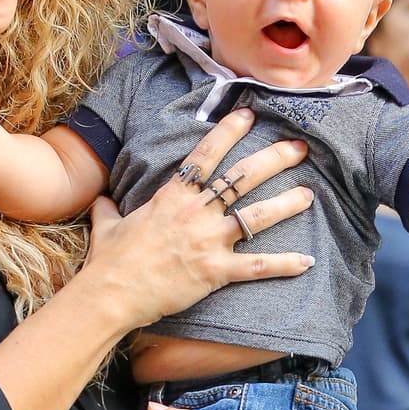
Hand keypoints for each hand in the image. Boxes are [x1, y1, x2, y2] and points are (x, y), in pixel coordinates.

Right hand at [80, 107, 315, 332]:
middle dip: (274, 159)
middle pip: (242, 178)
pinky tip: (307, 261)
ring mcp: (208, 241)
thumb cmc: (109, 261)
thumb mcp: (106, 226)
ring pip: (256, 216)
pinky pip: (257, 267)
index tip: (249, 116)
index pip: (205, 156)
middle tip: (299, 148)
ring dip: (286, 204)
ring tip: (308, 194)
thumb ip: (108, 209)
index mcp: (172, 197)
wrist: (112, 293)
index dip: (229, 132)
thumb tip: (100, 200)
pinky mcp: (215, 271)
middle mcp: (195, 213)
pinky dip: (284, 264)